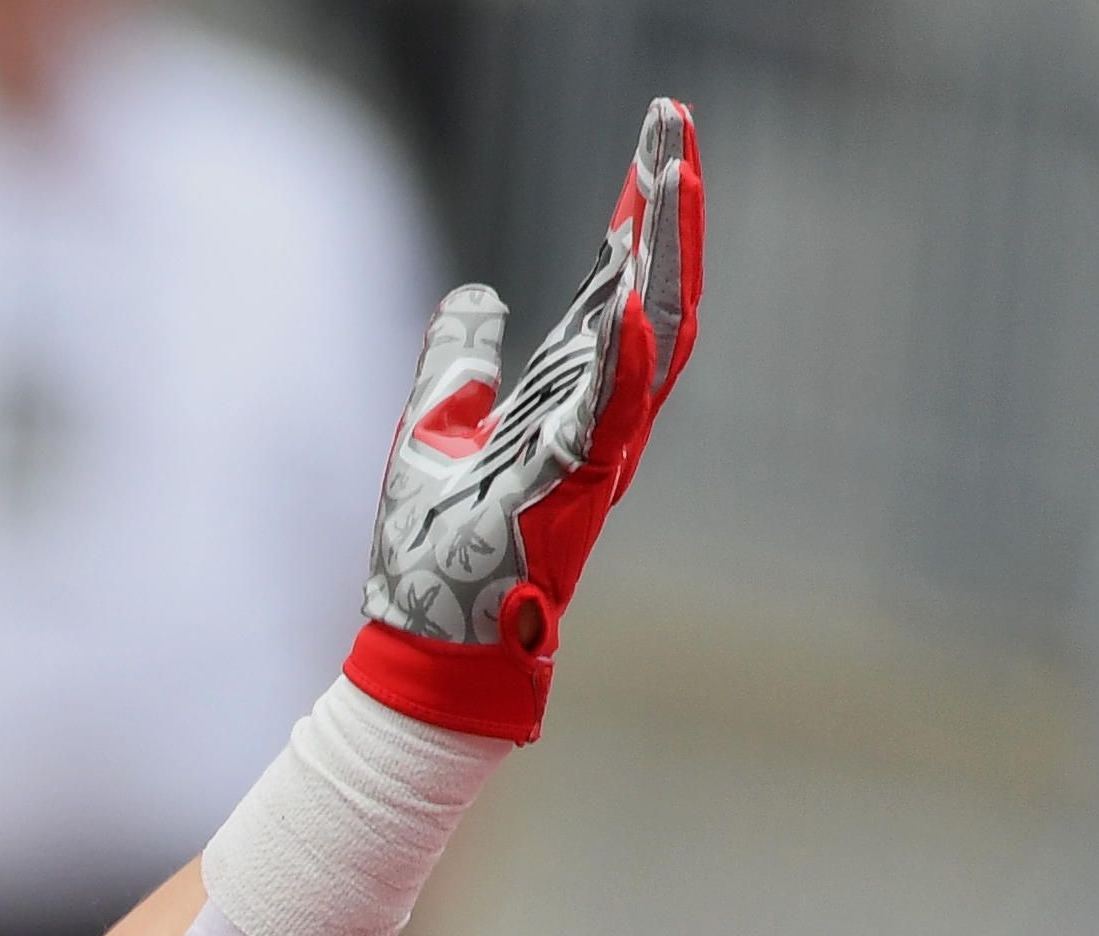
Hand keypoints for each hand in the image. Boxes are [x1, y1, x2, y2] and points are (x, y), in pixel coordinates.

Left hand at [346, 96, 702, 740]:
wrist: (424, 646)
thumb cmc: (432, 561)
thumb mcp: (432, 431)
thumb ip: (459, 363)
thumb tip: (477, 295)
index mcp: (572, 404)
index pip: (617, 291)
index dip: (636, 218)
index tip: (653, 144)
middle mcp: (599, 422)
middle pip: (651, 294)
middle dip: (666, 210)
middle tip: (674, 126)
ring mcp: (594, 454)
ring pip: (651, 337)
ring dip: (664, 256)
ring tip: (673, 174)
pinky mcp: (568, 489)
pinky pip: (607, 415)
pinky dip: (624, 357)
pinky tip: (634, 295)